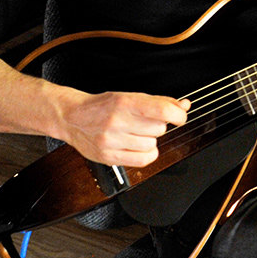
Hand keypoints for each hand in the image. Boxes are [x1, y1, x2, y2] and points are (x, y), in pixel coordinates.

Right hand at [59, 90, 189, 166]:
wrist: (72, 117)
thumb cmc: (103, 106)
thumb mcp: (130, 97)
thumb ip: (159, 102)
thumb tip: (184, 106)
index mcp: (125, 103)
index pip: (162, 111)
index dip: (178, 115)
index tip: (179, 117)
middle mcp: (117, 121)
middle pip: (159, 129)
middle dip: (157, 126)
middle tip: (145, 122)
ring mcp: (111, 141)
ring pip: (152, 145)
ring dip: (150, 140)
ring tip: (136, 133)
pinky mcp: (108, 157)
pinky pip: (143, 160)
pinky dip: (147, 154)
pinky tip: (138, 146)